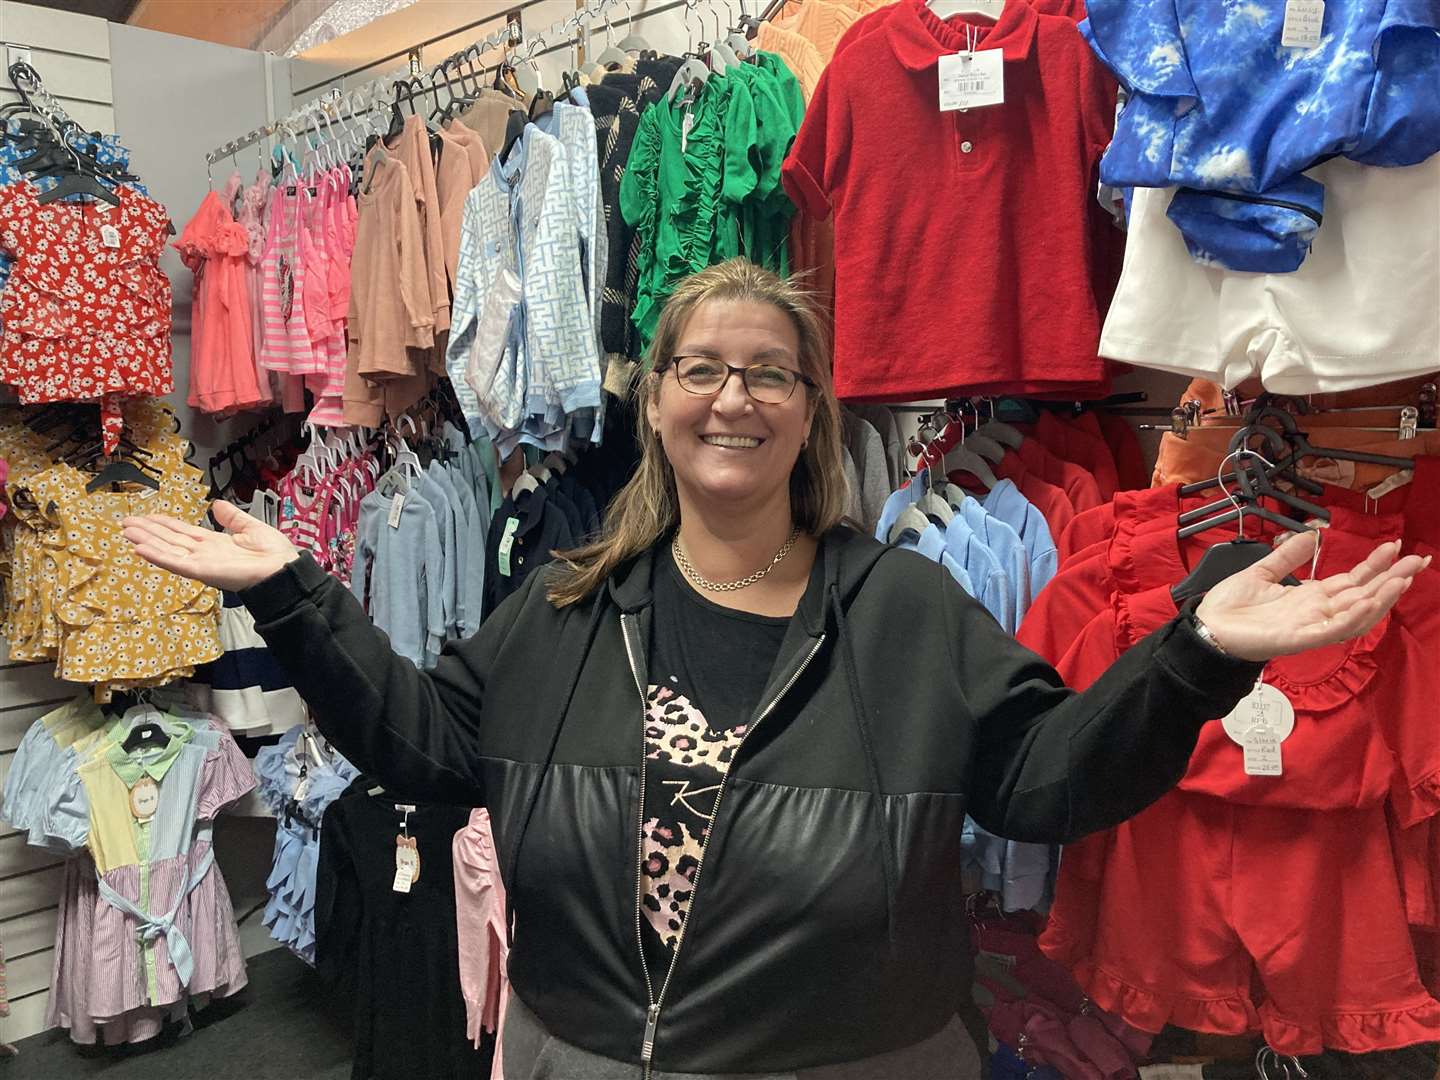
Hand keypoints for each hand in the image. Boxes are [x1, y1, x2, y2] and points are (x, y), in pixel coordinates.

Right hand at [123, 500, 300, 590]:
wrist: (283, 569)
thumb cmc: (273, 553)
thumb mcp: (250, 526)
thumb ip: (232, 517)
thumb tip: (216, 504)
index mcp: (215, 543)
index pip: (183, 531)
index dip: (164, 524)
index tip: (146, 516)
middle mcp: (204, 553)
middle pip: (169, 539)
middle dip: (148, 531)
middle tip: (126, 522)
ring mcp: (201, 562)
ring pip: (167, 549)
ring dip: (146, 540)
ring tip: (127, 531)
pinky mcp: (202, 571)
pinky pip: (175, 562)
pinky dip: (157, 556)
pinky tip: (140, 548)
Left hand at [1194, 531, 1429, 661]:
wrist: (1206, 629)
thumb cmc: (1231, 608)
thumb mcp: (1262, 572)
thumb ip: (1289, 556)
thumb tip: (1313, 535)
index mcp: (1308, 596)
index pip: (1351, 579)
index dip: (1374, 565)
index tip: (1394, 547)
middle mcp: (1315, 611)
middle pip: (1363, 594)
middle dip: (1391, 578)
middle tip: (1418, 560)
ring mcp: (1310, 626)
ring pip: (1356, 612)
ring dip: (1380, 597)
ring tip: (1402, 579)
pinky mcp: (1299, 638)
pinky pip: (1333, 629)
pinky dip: (1353, 616)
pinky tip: (1369, 602)